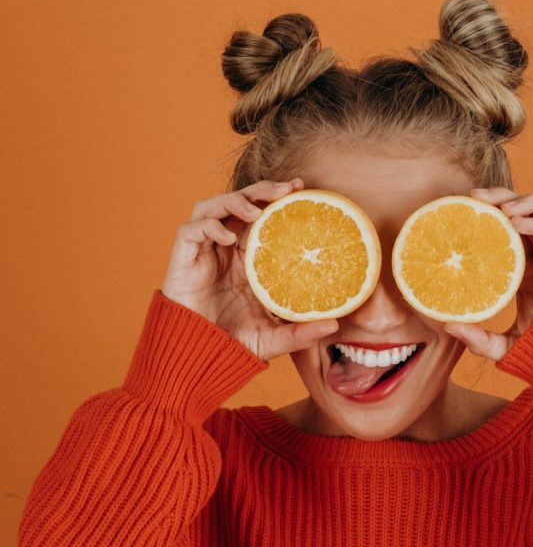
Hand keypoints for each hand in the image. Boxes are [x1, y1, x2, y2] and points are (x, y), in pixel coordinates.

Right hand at [161, 178, 338, 361]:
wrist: (198, 357)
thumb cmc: (233, 344)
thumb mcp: (274, 338)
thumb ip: (302, 332)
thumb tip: (335, 324)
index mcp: (248, 258)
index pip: (262, 216)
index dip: (277, 198)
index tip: (301, 189)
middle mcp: (226, 248)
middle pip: (240, 202)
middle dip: (262, 189)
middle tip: (287, 189)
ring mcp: (204, 251)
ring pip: (213, 206)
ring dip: (234, 201)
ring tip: (256, 212)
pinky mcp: (183, 259)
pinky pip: (191, 230)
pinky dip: (209, 226)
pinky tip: (228, 238)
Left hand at [443, 187, 532, 361]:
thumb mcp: (505, 344)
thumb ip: (479, 339)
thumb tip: (448, 327)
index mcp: (529, 263)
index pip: (511, 224)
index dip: (491, 210)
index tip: (464, 206)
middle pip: (529, 209)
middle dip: (504, 196)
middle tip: (475, 196)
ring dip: (526, 201)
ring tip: (501, 207)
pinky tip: (517, 223)